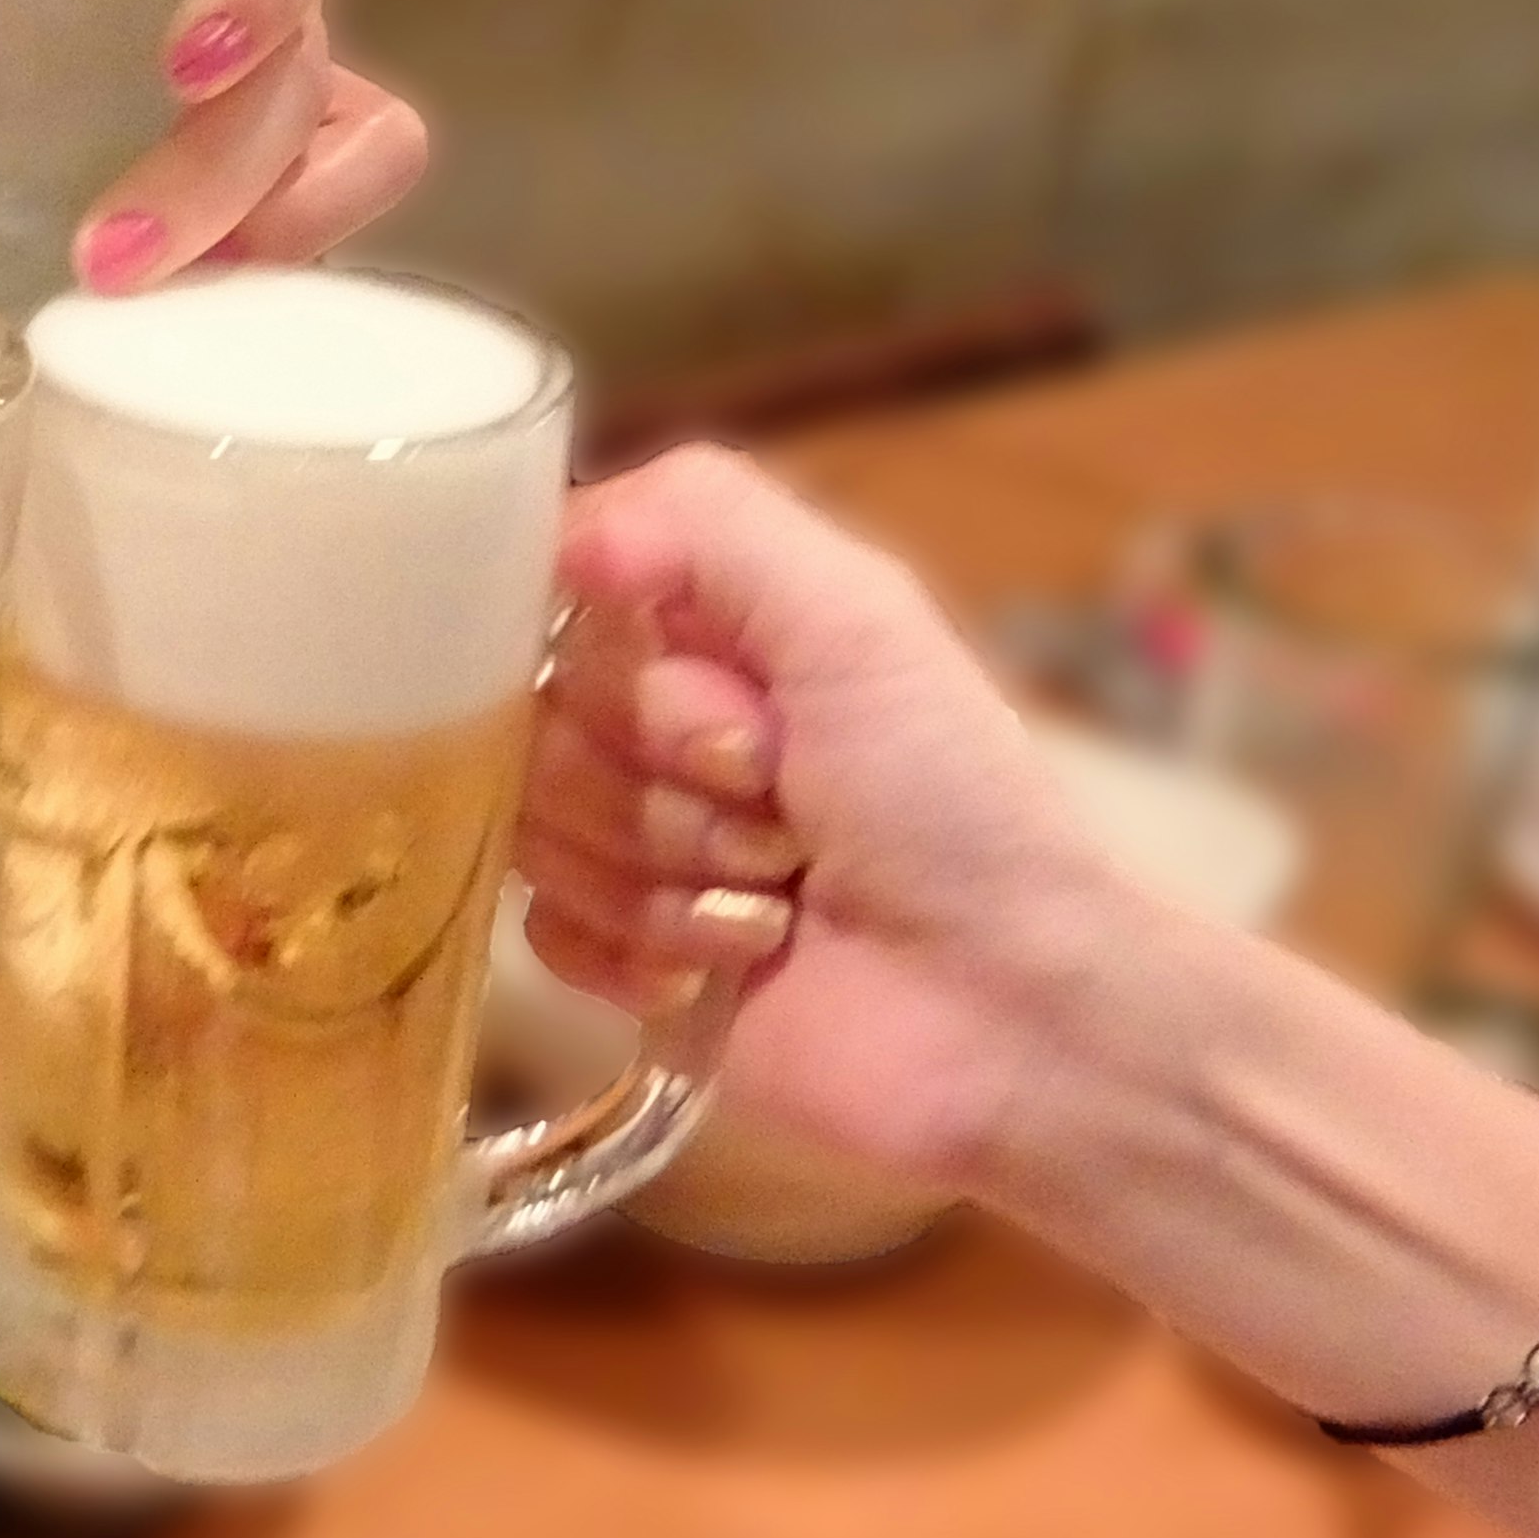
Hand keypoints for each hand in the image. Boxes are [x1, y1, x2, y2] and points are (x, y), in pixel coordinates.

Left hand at [0, 0, 428, 292]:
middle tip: (100, 260)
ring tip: (131, 301)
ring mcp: (286, 50)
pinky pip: (347, 182)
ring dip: (256, 224)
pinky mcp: (284, 128)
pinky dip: (307, 238)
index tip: (174, 63)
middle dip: (214, 174)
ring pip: (344, 136)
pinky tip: (209, 310)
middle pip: (311, 61)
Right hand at [518, 446, 1133, 1189]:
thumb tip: (562, 535)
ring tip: (778, 896)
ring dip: (667, 870)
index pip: (557, 605)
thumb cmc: (945, 802)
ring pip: (536, 830)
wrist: (1002, 1014)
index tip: (741, 716)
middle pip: (536, 727)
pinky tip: (724, 965)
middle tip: (782, 816)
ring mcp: (638, 844)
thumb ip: (706, 523)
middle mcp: (663, 725)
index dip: (624, 673)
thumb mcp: (856, 617)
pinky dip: (634, 945)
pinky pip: (541, 929)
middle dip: (664, 782)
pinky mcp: (624, 958)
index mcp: (714, 628)